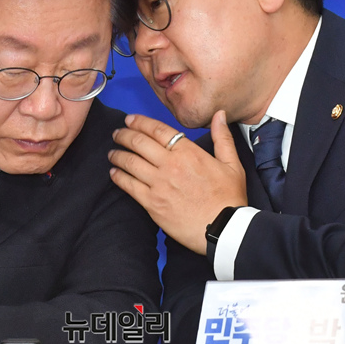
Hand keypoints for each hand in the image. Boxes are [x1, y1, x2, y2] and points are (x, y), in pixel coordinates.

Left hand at [109, 110, 246, 254]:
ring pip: (130, 163)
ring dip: (117, 155)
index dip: (140, 122)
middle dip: (124, 135)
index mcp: (188, 152)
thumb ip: (222, 137)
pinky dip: (118, 177)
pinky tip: (113, 173)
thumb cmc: (229, 197)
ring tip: (112, 153)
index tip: (130, 120)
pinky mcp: (151, 203)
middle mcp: (170, 165)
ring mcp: (158, 184)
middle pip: (139, 143)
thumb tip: (219, 115)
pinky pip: (128, 185)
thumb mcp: (232, 164)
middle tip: (117, 133)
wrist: (223, 229)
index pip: (157, 129)